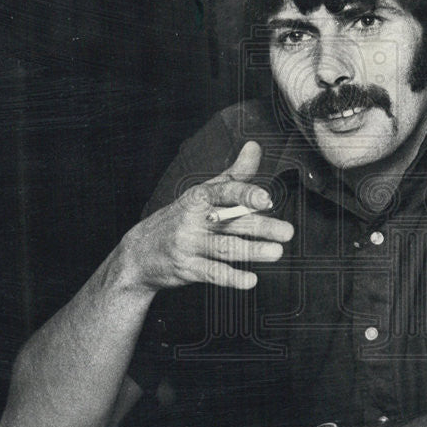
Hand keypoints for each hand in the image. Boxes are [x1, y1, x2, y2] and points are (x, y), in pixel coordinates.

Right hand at [119, 141, 293, 290]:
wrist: (139, 252)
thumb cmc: (179, 218)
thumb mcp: (203, 191)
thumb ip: (234, 174)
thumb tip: (255, 146)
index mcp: (200, 197)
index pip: (225, 192)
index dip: (246, 195)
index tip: (266, 199)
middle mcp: (194, 219)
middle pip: (231, 222)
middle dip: (260, 227)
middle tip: (286, 231)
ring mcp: (189, 244)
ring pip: (224, 247)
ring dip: (252, 251)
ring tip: (276, 252)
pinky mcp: (186, 268)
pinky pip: (211, 273)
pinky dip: (231, 278)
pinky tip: (250, 280)